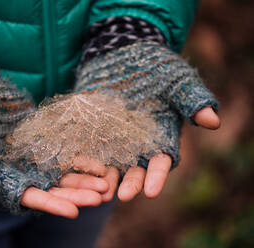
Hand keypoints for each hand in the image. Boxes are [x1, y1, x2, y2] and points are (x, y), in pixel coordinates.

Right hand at [0, 73, 110, 216]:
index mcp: (3, 178)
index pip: (30, 197)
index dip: (51, 205)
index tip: (74, 211)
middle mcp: (22, 172)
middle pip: (54, 189)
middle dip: (77, 194)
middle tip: (101, 198)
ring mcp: (35, 158)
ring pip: (65, 174)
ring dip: (85, 180)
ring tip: (107, 184)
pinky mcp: (45, 142)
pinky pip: (67, 153)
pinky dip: (84, 160)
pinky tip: (102, 164)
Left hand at [75, 41, 220, 200]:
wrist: (121, 52)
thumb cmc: (154, 65)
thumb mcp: (176, 80)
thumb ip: (191, 100)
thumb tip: (214, 122)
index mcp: (161, 136)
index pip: (161, 161)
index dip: (157, 177)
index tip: (151, 192)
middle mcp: (138, 143)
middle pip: (135, 169)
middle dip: (130, 183)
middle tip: (122, 196)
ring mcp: (114, 139)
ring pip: (111, 165)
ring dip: (106, 179)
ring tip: (100, 192)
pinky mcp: (93, 131)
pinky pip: (89, 149)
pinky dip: (85, 161)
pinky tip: (77, 169)